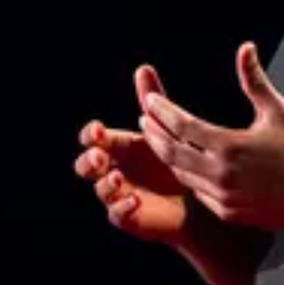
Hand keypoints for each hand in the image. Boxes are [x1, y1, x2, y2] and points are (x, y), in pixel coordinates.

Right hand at [75, 64, 196, 245]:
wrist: (198, 197)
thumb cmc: (176, 160)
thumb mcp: (165, 128)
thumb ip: (152, 101)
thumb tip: (143, 67)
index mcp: (117, 147)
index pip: (93, 138)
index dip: (91, 135)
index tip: (99, 131)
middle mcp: (112, 170)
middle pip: (85, 166)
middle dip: (89, 161)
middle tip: (100, 156)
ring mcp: (118, 195)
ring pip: (99, 190)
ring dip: (105, 184)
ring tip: (117, 177)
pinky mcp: (129, 217)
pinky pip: (117, 214)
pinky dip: (122, 207)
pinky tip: (135, 200)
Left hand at [138, 42, 283, 233]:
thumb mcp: (280, 112)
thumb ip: (255, 80)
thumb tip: (245, 47)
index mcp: (230, 146)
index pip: (182, 126)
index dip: (162, 111)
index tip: (150, 100)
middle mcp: (221, 173)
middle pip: (172, 152)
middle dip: (155, 134)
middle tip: (146, 118)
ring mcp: (222, 196)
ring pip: (181, 174)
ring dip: (167, 155)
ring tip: (159, 138)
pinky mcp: (228, 212)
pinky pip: (197, 193)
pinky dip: (186, 176)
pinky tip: (183, 165)